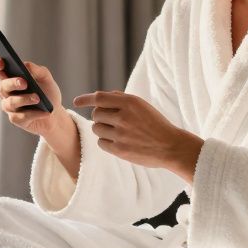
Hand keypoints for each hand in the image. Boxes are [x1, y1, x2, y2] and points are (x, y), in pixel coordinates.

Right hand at [0, 57, 68, 136]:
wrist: (56, 114)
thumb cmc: (48, 94)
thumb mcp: (46, 78)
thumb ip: (37, 70)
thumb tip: (25, 65)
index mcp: (11, 77)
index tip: (1, 62)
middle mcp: (7, 92)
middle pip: (2, 86)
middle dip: (12, 83)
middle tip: (24, 82)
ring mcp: (10, 106)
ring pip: (11, 102)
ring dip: (24, 99)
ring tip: (38, 98)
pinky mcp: (16, 119)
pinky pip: (21, 116)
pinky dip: (34, 113)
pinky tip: (44, 112)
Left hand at [71, 90, 202, 180]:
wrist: (171, 146)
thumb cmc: (155, 124)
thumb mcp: (142, 105)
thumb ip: (122, 99)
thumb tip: (99, 98)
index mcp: (130, 102)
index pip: (99, 97)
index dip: (85, 99)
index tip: (76, 101)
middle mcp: (124, 117)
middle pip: (96, 114)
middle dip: (100, 116)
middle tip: (112, 121)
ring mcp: (121, 134)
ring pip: (96, 128)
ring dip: (102, 129)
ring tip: (116, 131)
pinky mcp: (120, 150)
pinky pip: (101, 142)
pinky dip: (105, 141)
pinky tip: (118, 141)